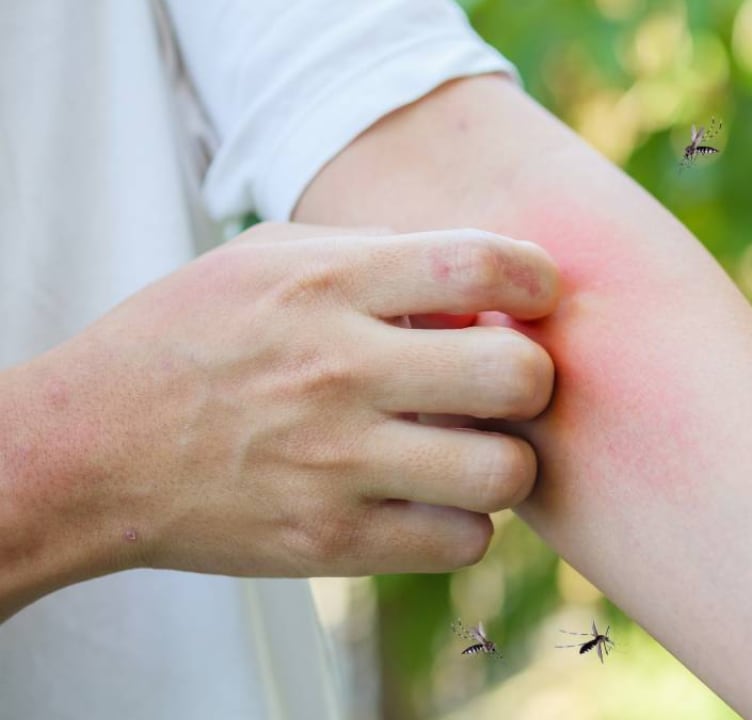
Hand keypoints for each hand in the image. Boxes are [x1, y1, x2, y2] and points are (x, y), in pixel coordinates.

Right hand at [41, 223, 558, 578]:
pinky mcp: (330, 543)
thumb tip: (481, 282)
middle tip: (504, 383)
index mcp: (327, 285)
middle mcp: (338, 371)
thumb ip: (378, 254)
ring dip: (506, 461)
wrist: (87, 451)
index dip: (537, 278)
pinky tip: (432, 498)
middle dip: (533, 377)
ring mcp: (336, 465)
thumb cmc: (189, 338)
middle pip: (517, 377)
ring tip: (472, 447)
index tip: (532, 296)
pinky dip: (464, 522)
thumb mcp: (268, 260)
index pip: (482, 264)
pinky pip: (462, 541)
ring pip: (504, 473)